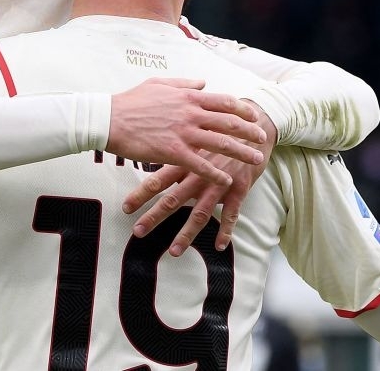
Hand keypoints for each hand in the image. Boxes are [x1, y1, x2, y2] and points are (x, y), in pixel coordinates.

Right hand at [107, 79, 266, 187]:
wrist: (109, 119)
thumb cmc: (131, 101)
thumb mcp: (158, 84)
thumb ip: (183, 83)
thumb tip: (202, 82)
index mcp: (188, 96)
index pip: (224, 101)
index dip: (242, 109)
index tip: (253, 115)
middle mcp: (190, 113)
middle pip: (229, 122)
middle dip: (250, 131)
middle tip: (263, 138)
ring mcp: (183, 133)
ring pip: (221, 143)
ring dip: (241, 153)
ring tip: (256, 160)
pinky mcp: (173, 152)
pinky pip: (200, 165)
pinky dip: (216, 174)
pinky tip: (226, 181)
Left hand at [122, 102, 277, 255]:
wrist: (254, 128)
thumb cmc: (220, 135)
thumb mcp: (197, 140)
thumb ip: (178, 155)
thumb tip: (156, 163)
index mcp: (186, 161)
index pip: (157, 179)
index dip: (141, 194)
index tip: (125, 207)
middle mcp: (199, 174)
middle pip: (173, 199)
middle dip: (154, 216)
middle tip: (138, 231)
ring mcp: (219, 183)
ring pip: (199, 213)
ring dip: (186, 234)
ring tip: (174, 252)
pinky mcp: (239, 189)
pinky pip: (231, 214)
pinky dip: (226, 230)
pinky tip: (220, 246)